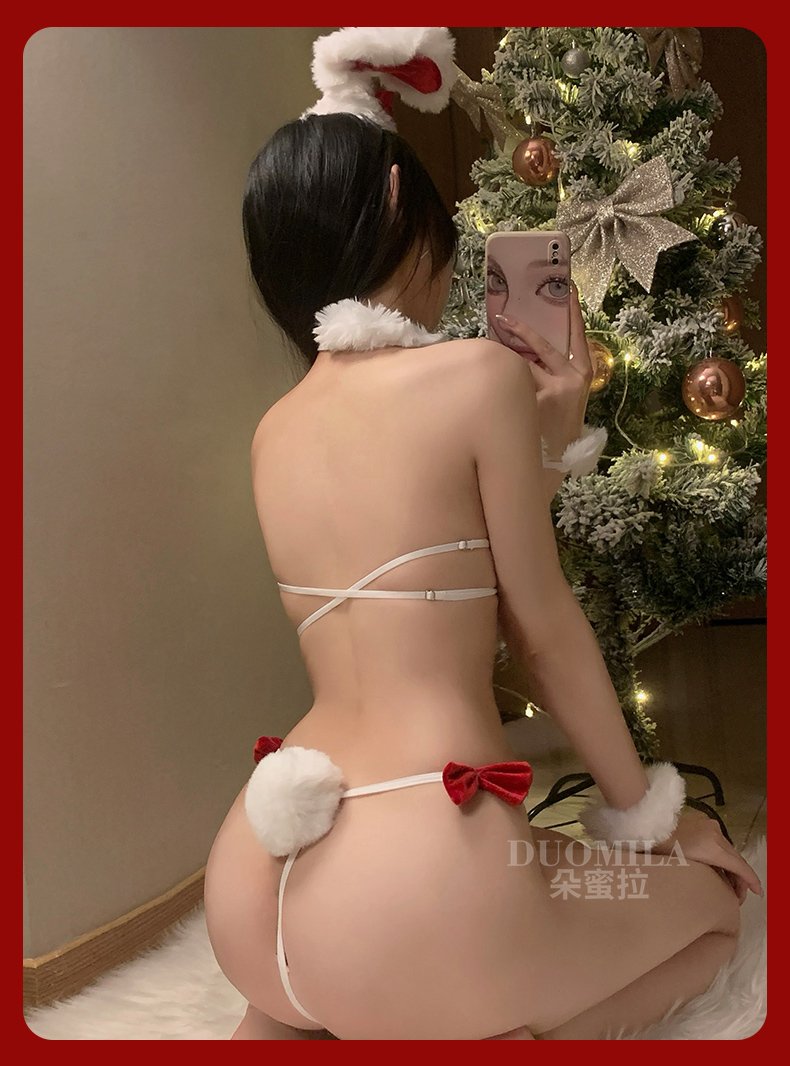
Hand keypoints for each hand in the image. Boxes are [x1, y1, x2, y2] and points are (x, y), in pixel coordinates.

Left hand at [494, 282, 594, 458]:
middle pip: (543, 345)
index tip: (569, 288)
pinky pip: (515, 383)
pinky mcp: (540, 400)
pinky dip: (501, 383)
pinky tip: (489, 385)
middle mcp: (574, 377)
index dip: (573, 311)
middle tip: (502, 317)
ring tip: (489, 359)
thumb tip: (520, 348)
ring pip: (524, 366)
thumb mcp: (563, 394)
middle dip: (521, 330)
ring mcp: (557, 389)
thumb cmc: (555, 425)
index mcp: (583, 371)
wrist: (554, 462)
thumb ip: (550, 371)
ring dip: (506, 363)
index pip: (577, 333)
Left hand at [650, 807, 762, 904]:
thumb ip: (709, 876)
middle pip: (736, 859)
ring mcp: (710, 825)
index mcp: (714, 847)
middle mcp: (717, 834)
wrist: (648, 823)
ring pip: (727, 850)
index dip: (751, 881)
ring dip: (730, 866)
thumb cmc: (662, 850)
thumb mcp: (686, 868)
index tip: (759, 893)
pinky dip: (721, 855)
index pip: (740, 867)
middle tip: (737, 896)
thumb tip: (722, 888)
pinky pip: (718, 841)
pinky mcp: (703, 821)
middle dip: (740, 878)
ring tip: (726, 883)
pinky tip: (716, 866)